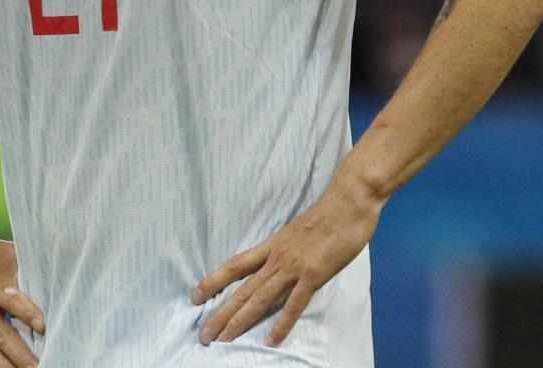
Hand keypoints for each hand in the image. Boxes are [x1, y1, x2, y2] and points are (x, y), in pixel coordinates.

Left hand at [192, 181, 381, 346]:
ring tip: (224, 339)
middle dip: (220, 313)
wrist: (348, 201)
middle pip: (242, 289)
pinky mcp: (313, 274)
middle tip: (204, 334)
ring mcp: (293, 266)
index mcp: (271, 246)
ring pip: (260, 298)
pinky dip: (282, 323)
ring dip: (240, 320)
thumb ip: (286, 249)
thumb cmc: (327, 214)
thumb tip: (280, 263)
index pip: (234, 266)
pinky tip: (271, 340)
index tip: (195, 297)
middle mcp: (276, 257)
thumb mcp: (297, 231)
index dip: (213, 281)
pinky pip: (294, 303)